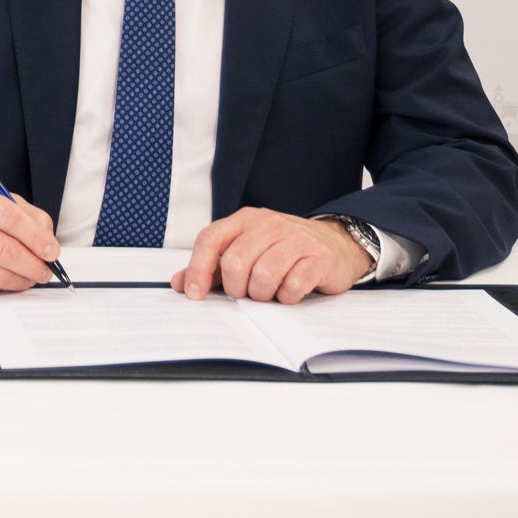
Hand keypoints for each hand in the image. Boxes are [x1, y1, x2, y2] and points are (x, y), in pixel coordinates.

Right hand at [0, 179, 60, 294]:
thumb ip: (25, 215)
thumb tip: (47, 240)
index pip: (10, 217)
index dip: (36, 237)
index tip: (52, 251)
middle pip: (5, 249)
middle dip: (33, 264)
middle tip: (45, 271)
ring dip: (21, 280)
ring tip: (30, 278)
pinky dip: (0, 287)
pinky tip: (5, 280)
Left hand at [178, 209, 369, 303]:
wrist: (337, 243)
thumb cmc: (285, 250)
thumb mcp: (247, 251)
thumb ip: (213, 266)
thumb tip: (180, 283)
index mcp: (245, 219)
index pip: (210, 239)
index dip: (198, 268)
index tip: (195, 293)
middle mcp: (269, 224)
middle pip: (235, 263)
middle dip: (236, 289)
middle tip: (246, 294)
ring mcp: (295, 239)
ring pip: (263, 276)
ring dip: (262, 295)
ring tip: (269, 294)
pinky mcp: (318, 258)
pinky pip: (292, 286)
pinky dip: (286, 297)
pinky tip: (289, 292)